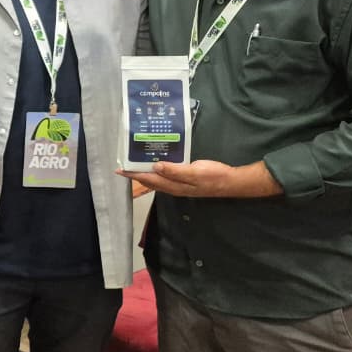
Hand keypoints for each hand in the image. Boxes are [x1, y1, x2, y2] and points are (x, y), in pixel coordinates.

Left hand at [119, 160, 281, 198]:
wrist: (232, 182)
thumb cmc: (214, 176)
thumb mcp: (194, 171)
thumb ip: (175, 170)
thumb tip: (155, 167)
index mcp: (174, 185)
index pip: (149, 180)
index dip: (134, 176)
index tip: (119, 171)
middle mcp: (174, 187)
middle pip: (150, 181)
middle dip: (136, 175)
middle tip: (123, 166)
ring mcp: (179, 184)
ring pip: (157, 180)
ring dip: (145, 173)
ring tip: (134, 164)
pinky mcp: (185, 180)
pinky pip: (166, 176)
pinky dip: (157, 171)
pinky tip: (155, 164)